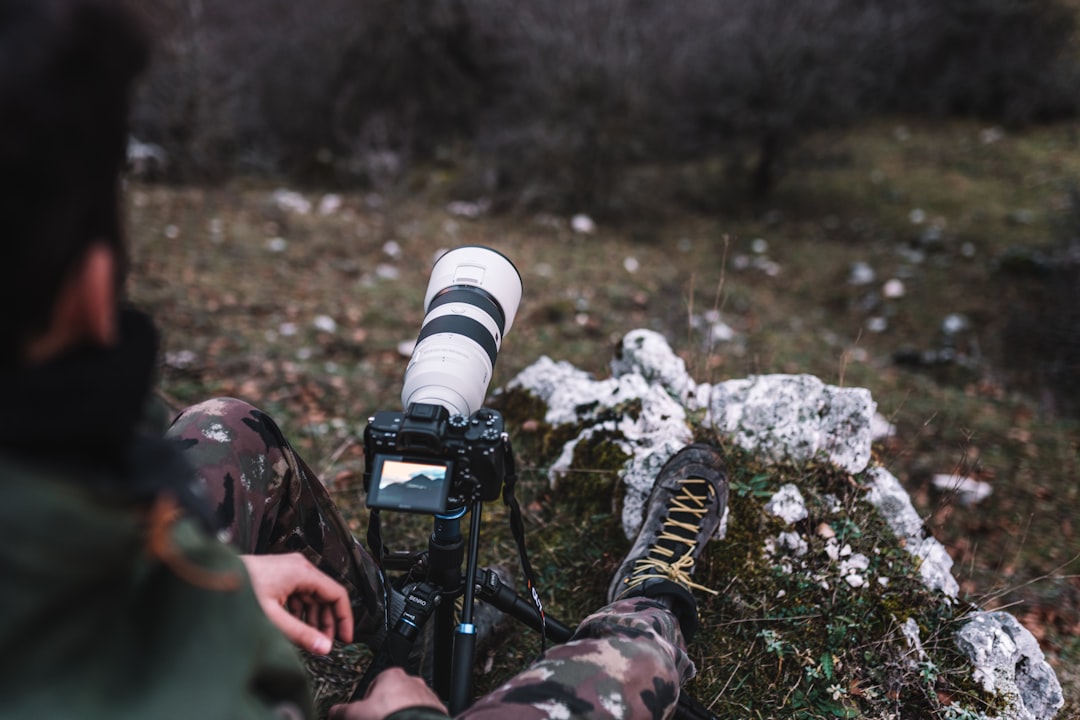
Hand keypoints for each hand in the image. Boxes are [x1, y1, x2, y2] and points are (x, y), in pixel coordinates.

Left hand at [239, 553, 352, 653]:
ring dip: (313, 618)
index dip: (344, 618)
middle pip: (325, 596)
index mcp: (302, 572)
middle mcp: (299, 567)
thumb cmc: (239, 589)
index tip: (345, 639)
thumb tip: (324, 647)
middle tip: (324, 644)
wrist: (212, 574)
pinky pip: (299, 595)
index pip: (337, 594)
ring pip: (312, 596)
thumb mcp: (273, 617)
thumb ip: (301, 634)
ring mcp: (289, 570)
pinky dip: (300, 612)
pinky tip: (293, 628)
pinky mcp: (279, 575)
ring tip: (308, 639)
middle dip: (327, 622)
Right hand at [329, 668, 447, 719]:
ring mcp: (426, 696)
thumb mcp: (355, 714)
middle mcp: (412, 682)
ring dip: (401, 715)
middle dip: (385, 710)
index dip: (367, 703)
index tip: (365, 714)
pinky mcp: (437, 711)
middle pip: (392, 697)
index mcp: (392, 676)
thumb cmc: (388, 718)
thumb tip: (334, 712)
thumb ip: (342, 711)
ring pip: (409, 706)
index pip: (374, 686)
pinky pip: (422, 715)